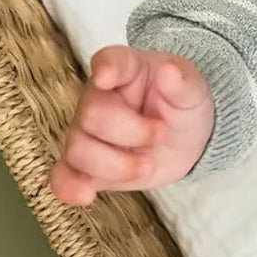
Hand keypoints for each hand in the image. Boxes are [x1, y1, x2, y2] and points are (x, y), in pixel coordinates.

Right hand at [50, 45, 214, 205]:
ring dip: (116, 164)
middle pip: (92, 115)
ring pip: (79, 149)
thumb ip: (183, 82)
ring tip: (148, 165)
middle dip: (131, 132)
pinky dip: (70, 186)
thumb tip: (170, 71)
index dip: (105, 68)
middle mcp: (99, 98)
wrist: (184, 139)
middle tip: (160, 134)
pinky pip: (63, 175)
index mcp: (128, 70)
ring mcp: (88, 133)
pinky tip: (87, 195)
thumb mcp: (193, 91)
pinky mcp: (86, 165)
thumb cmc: (183, 104)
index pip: (110, 60)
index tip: (106, 77)